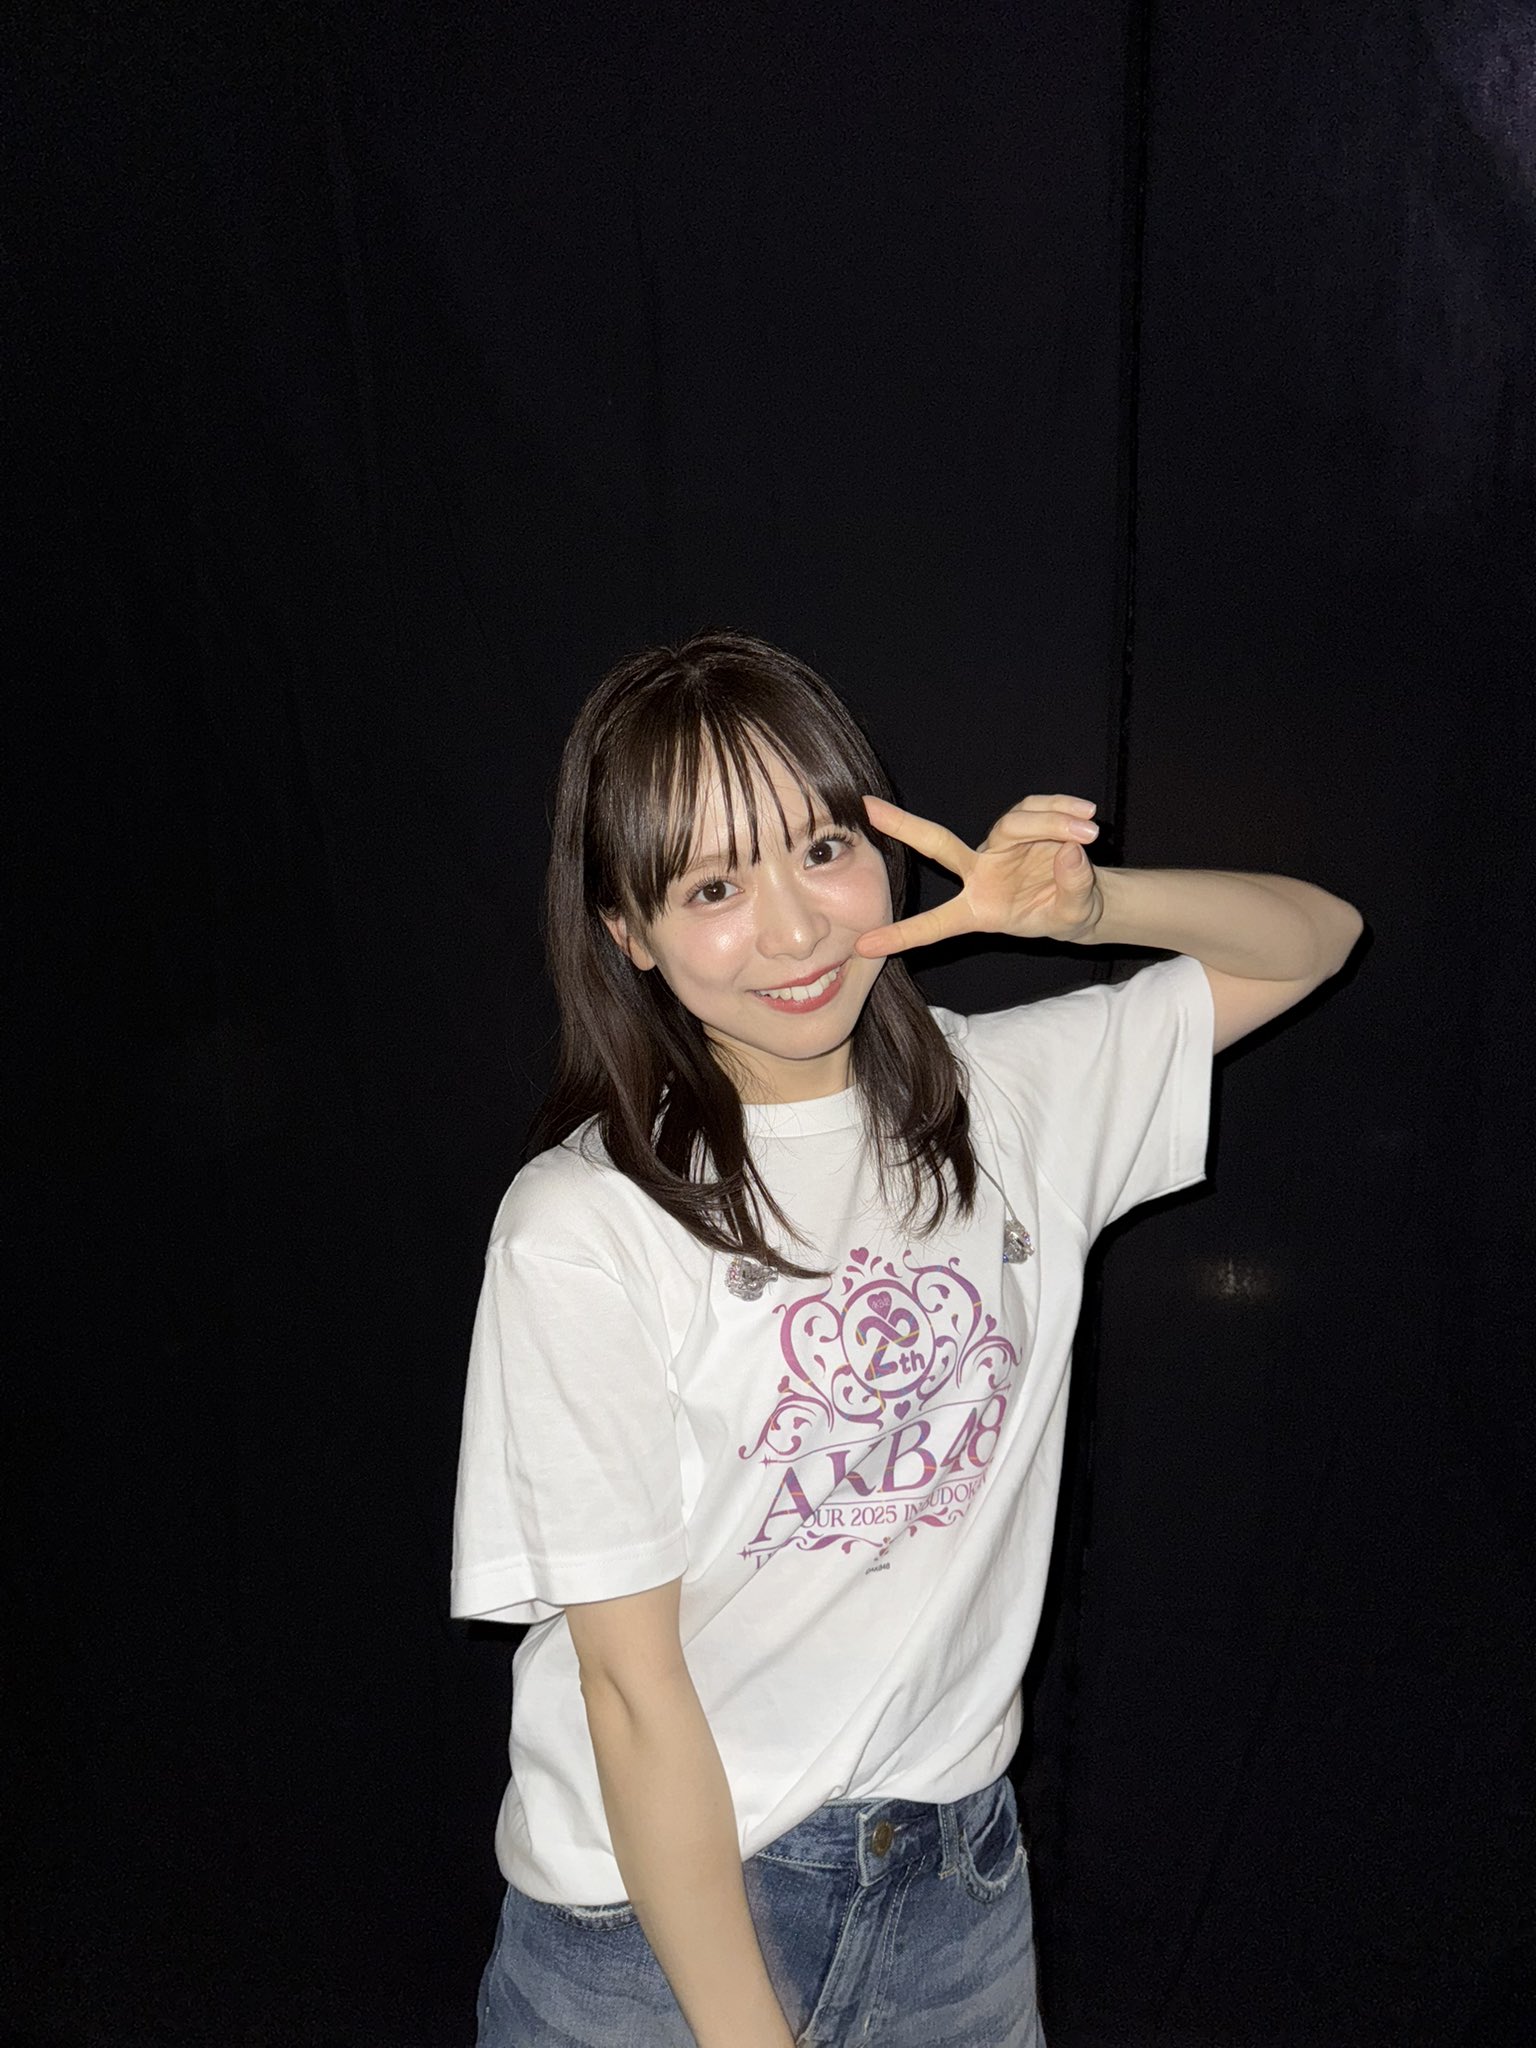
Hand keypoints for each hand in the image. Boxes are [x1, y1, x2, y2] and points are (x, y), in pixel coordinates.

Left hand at [853, 791, 1104, 956]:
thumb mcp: (1074, 914)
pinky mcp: (1022, 823)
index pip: (936, 924)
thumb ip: (1071, 887)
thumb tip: (1067, 852)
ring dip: (1053, 823)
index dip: (902, 935)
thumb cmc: (1065, 914)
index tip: (864, 947)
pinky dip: (1062, 808)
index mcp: (980, 909)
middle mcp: (981, 872)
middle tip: (871, 809)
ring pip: (1012, 822)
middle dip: (904, 827)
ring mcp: (999, 845)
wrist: (1085, 897)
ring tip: (1090, 832)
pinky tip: (1086, 814)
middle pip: (939, 845)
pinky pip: (1035, 807)